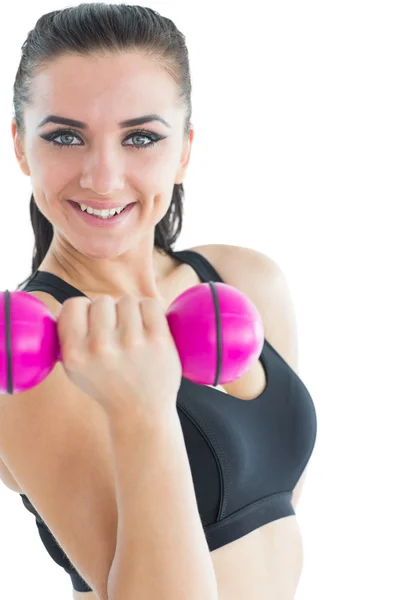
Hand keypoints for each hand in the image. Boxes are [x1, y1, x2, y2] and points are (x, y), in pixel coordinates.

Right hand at [56, 294, 182, 420]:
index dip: (84, 310)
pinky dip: (150, 312)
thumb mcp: (75, 370)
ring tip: (133, 333)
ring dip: (131, 312)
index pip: (73, 305)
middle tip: (116, 332)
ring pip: (127, 301)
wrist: (141, 413)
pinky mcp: (158, 340)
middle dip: (109, 312)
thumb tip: (70, 308)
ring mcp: (131, 343)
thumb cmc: (108, 386)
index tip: (92, 323)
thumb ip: (67, 339)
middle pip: (102, 300)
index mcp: (75, 354)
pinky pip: (150, 304)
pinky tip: (148, 328)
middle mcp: (101, 348)